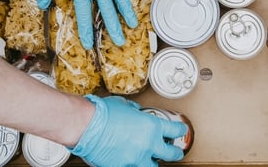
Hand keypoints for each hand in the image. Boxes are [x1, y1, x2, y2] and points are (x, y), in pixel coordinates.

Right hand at [72, 95, 186, 166]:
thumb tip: (136, 112)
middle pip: (171, 154)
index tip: (181, 130)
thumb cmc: (102, 113)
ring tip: (151, 161)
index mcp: (151, 126)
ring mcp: (136, 158)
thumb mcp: (125, 105)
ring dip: (153, 163)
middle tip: (176, 152)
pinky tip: (129, 161)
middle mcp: (148, 144)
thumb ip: (135, 111)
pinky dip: (133, 164)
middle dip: (175, 153)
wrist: (86, 126)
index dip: (180, 130)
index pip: (174, 130)